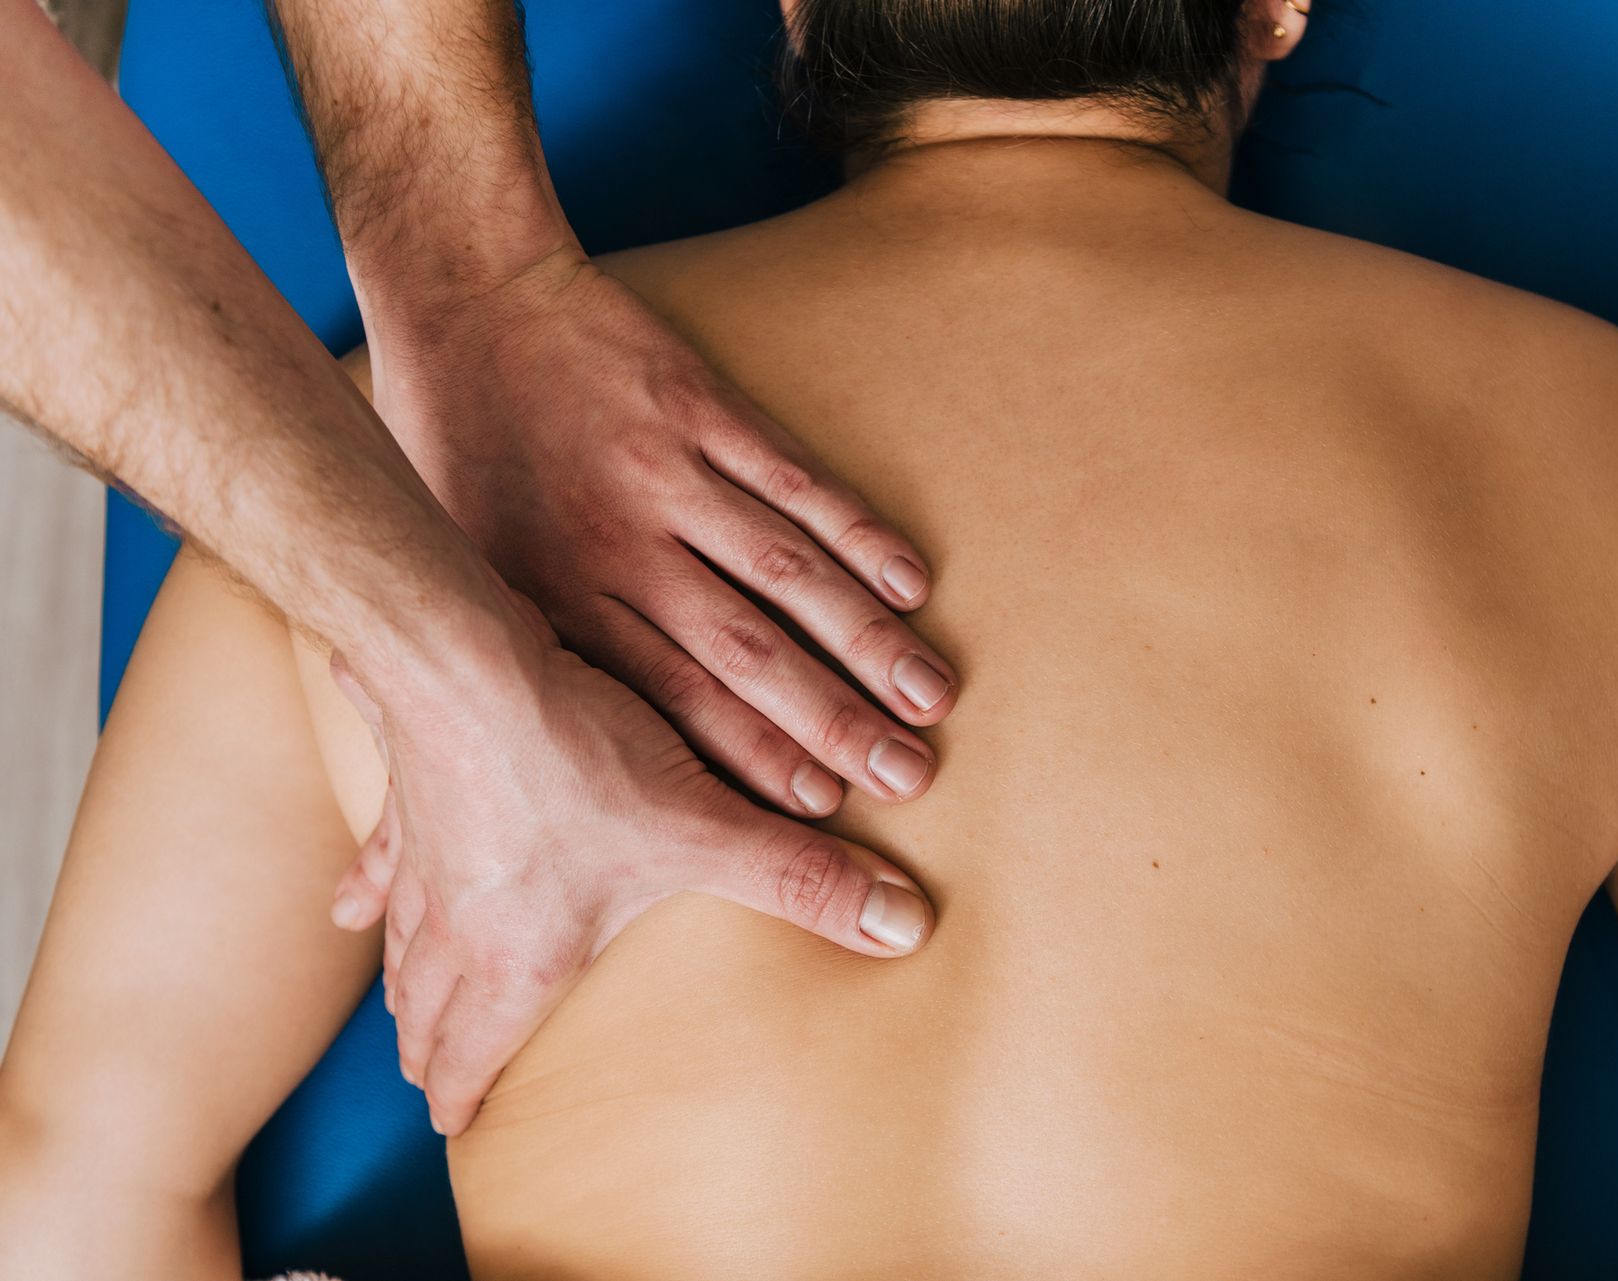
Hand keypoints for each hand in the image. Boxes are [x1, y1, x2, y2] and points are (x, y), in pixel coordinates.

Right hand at [328, 602, 935, 1137]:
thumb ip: (805, 881)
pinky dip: (366, 883)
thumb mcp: (707, 830)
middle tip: (425, 1080)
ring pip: (398, 938)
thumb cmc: (576, 758)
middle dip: (429, 1049)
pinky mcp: (404, 789)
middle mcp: (452, 920)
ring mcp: (419, 856)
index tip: (452, 1126)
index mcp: (515, 956)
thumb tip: (901, 929)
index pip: (475, 1052)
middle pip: (427, 1007)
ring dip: (399, 978)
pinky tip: (346, 899)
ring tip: (397, 1007)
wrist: (466, 660)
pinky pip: (379, 852)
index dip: (464, 1094)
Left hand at [363, 248, 956, 819]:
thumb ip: (511, 668)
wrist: (464, 302)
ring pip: (782, 569)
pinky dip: (857, 531)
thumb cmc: (456, 460)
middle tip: (907, 777)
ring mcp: (663, 470)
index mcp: (557, 601)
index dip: (756, 757)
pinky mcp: (700, 404)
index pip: (674, 700)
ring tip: (931, 696)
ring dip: (865, 636)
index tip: (825, 811)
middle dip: (832, 720)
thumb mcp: (460, 577)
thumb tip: (524, 790)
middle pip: (743, 649)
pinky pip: (793, 477)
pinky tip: (912, 582)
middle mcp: (616, 544)